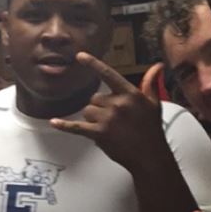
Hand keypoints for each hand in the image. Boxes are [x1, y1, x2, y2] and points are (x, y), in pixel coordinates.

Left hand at [49, 52, 165, 172]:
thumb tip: (157, 66)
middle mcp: (117, 103)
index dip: (93, 64)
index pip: (108, 74)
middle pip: (94, 98)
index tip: (79, 55)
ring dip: (93, 119)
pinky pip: (77, 127)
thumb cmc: (152, 129)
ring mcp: (107, 118)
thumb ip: (150, 83)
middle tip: (114, 120)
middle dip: (100, 108)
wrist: (149, 156)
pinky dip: (65, 125)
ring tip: (109, 129)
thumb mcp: (154, 103)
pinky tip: (54, 122)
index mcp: (130, 93)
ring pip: (87, 111)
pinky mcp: (99, 133)